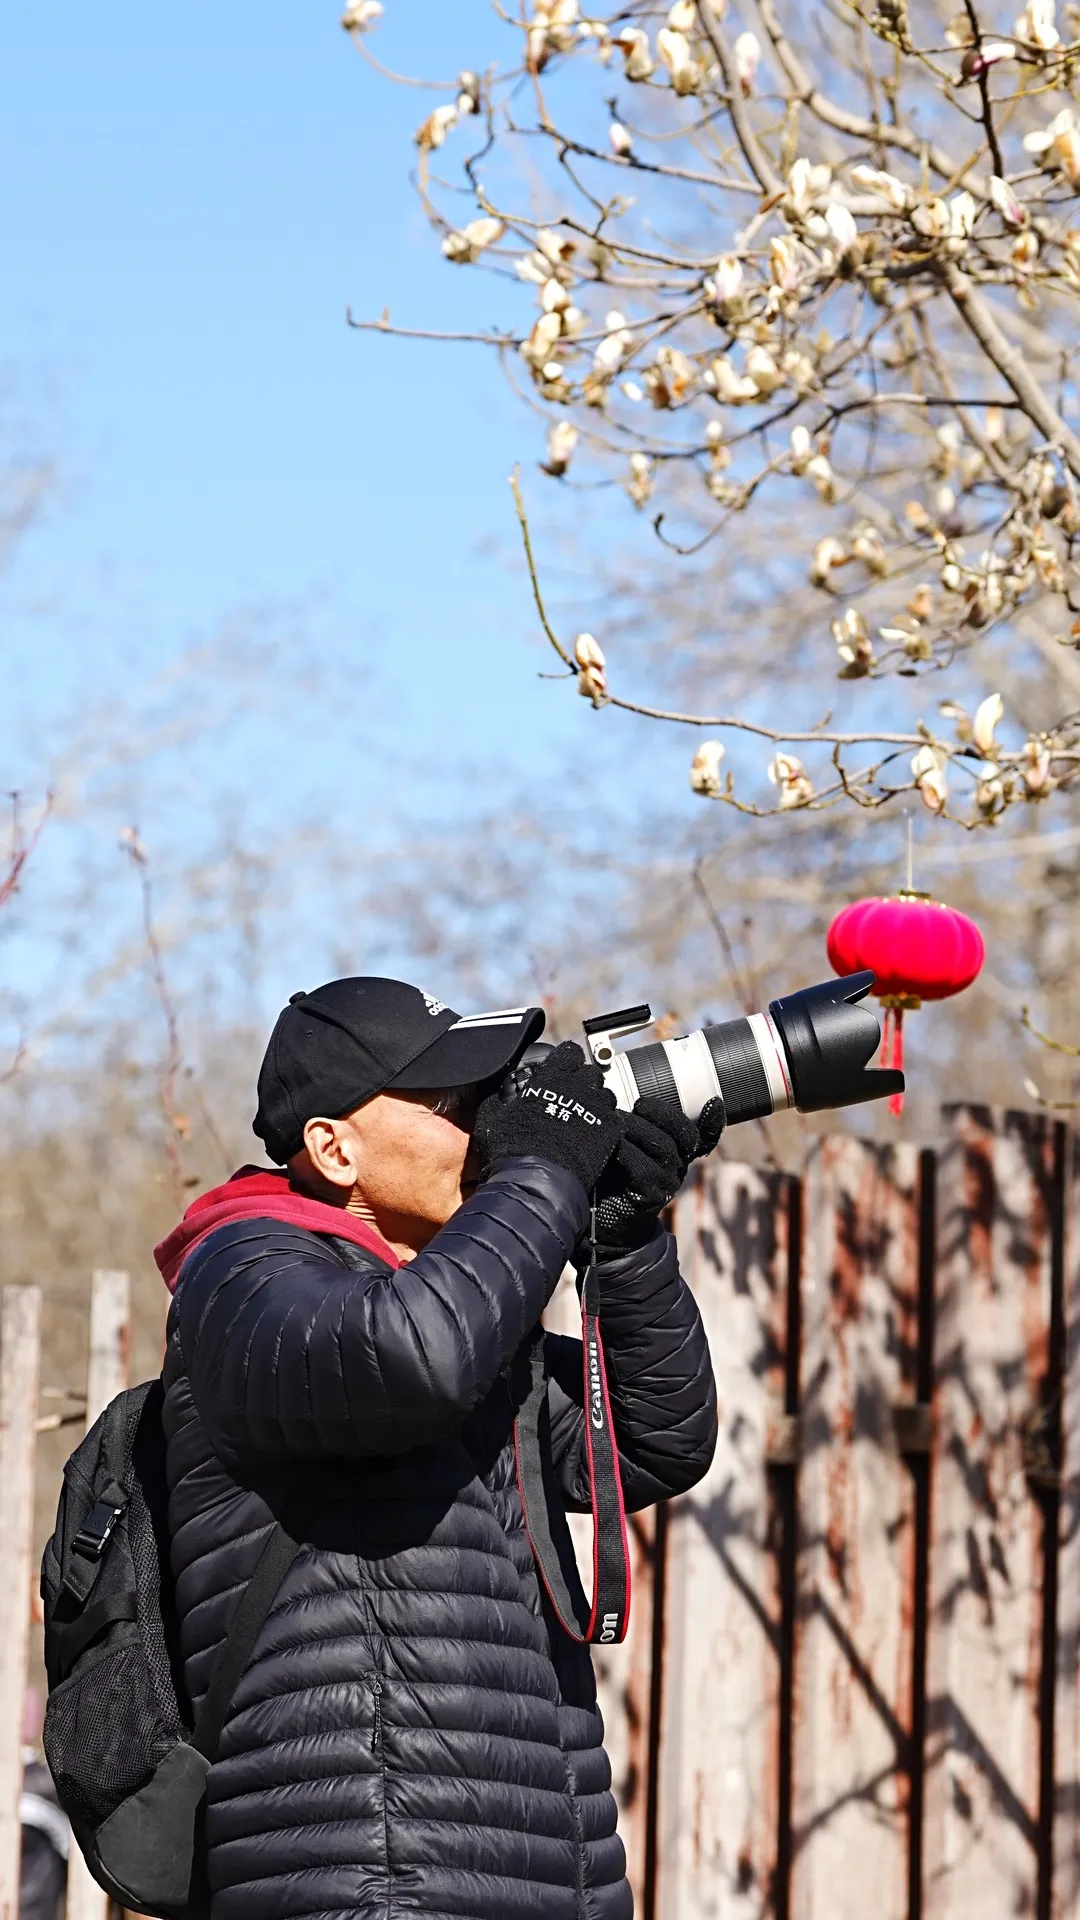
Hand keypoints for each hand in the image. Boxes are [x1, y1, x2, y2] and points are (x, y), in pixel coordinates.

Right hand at [472, 1040, 623, 1193]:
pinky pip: (615, 1119)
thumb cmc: (513, 1149)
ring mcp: (597, 1108)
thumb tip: (494, 1094)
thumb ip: (497, 1100)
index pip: (569, 1052)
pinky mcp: (609, 1130)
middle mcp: (579, 1086)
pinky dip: (605, 1125)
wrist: (536, 1181)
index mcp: (552, 1076)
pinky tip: (593, 1136)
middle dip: (584, 1082)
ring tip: (583, 1118)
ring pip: (606, 1094)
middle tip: (573, 1097)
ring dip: (596, 1102)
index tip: (563, 1070)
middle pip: (591, 1072)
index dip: (567, 1061)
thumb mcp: (493, 1118)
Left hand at [593, 1096, 724, 1251]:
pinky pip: (645, 1170)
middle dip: (662, 1113)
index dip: (713, 1122)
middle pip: (684, 1135)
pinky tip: (614, 1147)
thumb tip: (616, 1097)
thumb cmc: (609, 1179)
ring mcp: (667, 1184)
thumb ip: (628, 1127)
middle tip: (639, 1104)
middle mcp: (677, 1168)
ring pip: (665, 1149)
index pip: (703, 1137)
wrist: (603, 1225)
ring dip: (637, 1128)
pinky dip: (627, 1153)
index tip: (714, 1102)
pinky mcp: (652, 1198)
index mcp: (676, 1154)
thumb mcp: (621, 1148)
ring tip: (615, 1120)